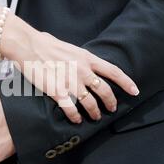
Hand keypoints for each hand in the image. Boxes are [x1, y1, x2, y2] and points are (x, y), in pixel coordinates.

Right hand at [2, 28, 139, 123]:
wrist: (28, 46)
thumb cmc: (45, 43)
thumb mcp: (68, 47)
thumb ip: (78, 57)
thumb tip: (80, 61)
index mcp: (87, 58)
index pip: (113, 72)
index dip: (126, 83)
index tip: (135, 92)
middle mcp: (83, 71)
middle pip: (105, 91)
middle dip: (110, 102)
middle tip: (111, 109)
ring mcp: (71, 82)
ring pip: (90, 103)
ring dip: (94, 112)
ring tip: (95, 117)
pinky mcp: (58, 92)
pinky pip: (71, 109)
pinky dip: (75, 117)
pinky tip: (76, 120)